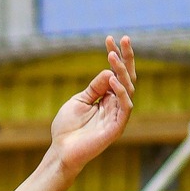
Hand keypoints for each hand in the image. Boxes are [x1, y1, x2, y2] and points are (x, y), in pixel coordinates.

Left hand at [46, 36, 136, 176]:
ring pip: (128, 89)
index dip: (115, 57)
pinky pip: (125, 107)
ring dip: (122, 71)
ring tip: (112, 57)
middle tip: (124, 39)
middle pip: (128, 78)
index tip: (110, 39)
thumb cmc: (68, 128)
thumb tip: (109, 71)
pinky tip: (114, 80)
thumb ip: (95, 87)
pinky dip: (121, 93)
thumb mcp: (79, 101)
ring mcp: (118, 116)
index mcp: (107, 98)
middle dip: (126, 58)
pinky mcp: (117, 127)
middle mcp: (116, 105)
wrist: (62, 151)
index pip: (116, 74)